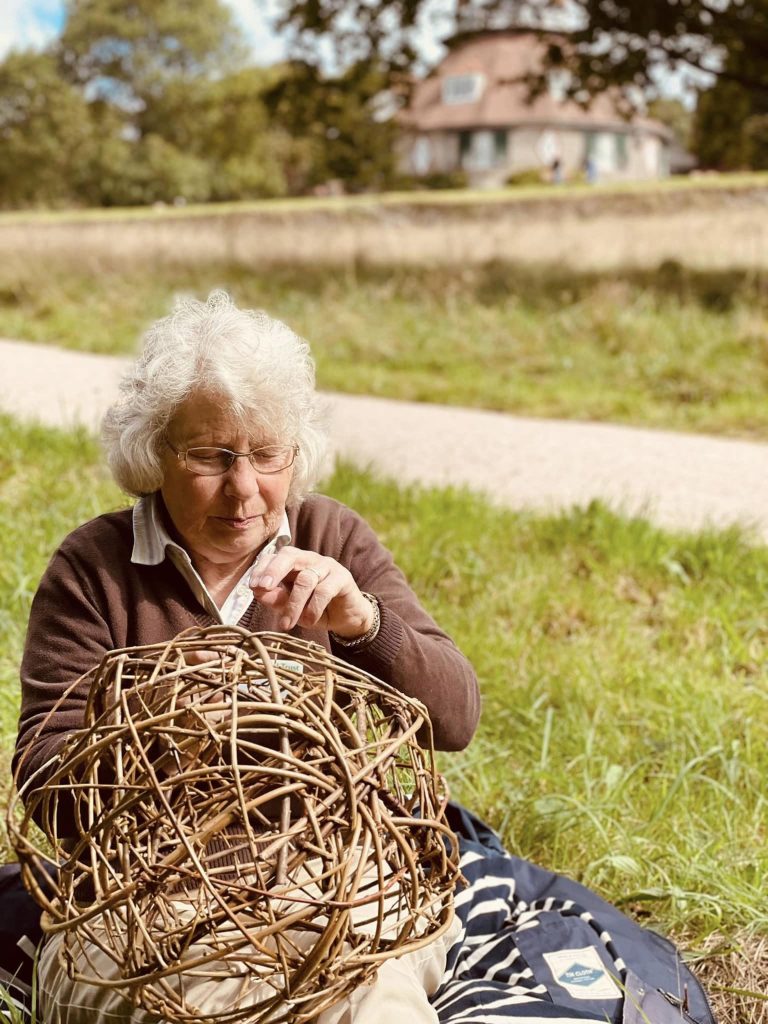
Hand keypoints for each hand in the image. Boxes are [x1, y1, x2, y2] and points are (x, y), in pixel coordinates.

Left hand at [250, 547, 374, 638]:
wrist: (347, 617)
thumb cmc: (315, 609)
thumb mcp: (291, 607)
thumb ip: (276, 599)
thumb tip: (258, 592)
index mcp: (293, 562)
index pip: (274, 556)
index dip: (261, 569)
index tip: (252, 587)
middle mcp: (309, 559)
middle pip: (289, 555)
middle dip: (273, 571)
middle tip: (262, 588)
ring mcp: (327, 566)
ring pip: (305, 579)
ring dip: (293, 604)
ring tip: (287, 624)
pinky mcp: (342, 577)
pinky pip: (324, 590)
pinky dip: (313, 608)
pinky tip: (308, 621)